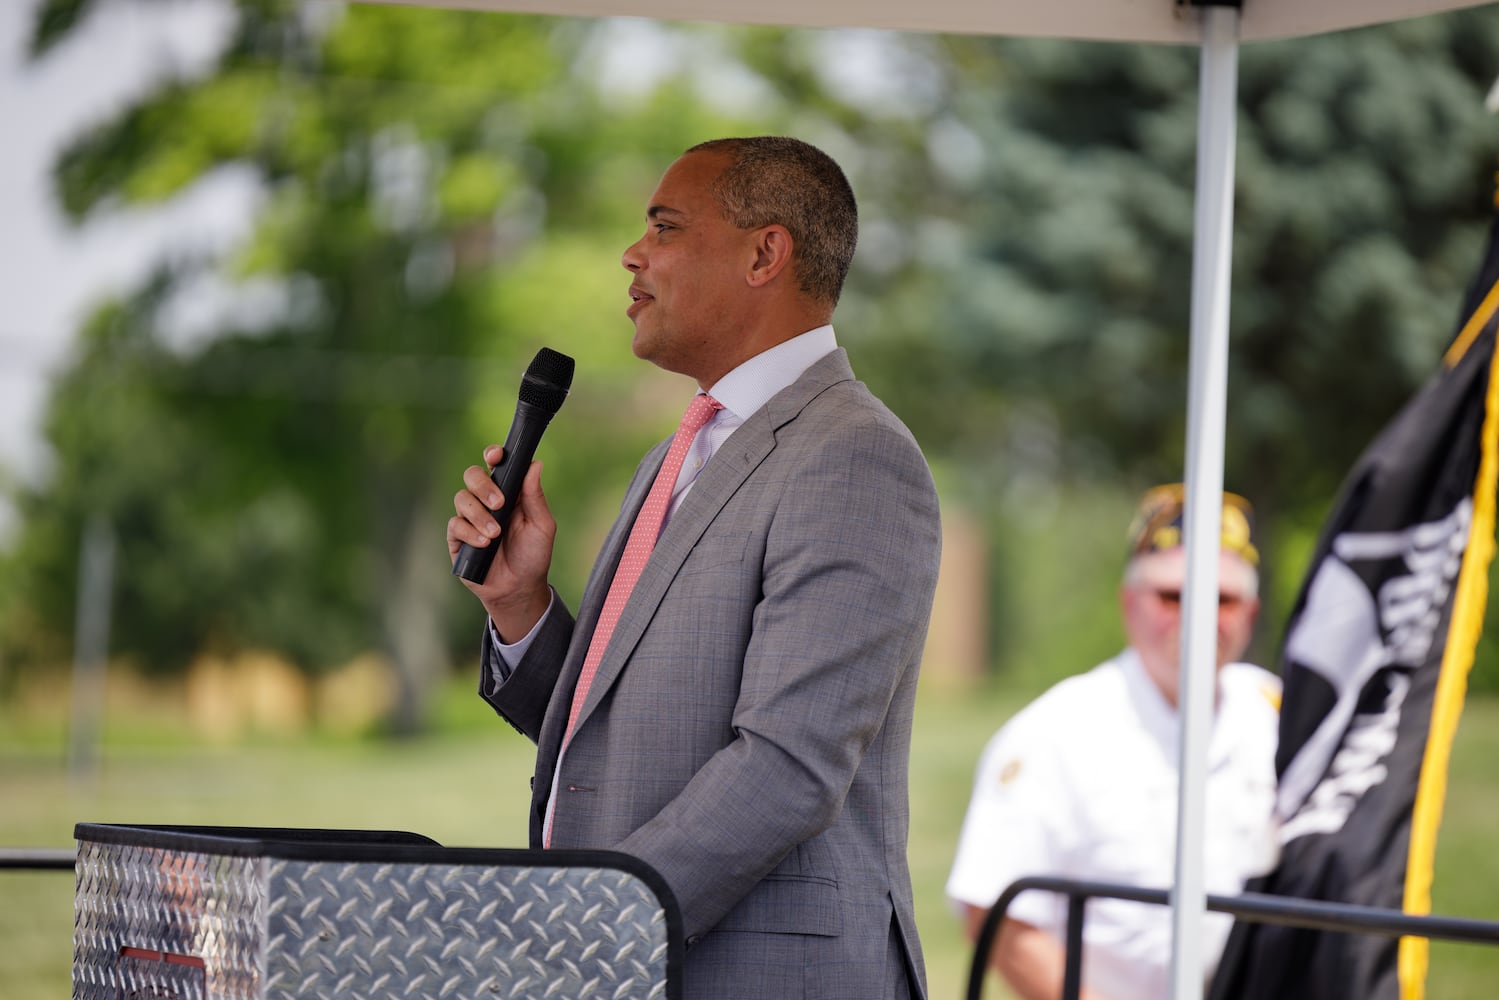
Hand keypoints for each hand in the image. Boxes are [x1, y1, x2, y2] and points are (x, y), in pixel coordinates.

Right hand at [447, 446, 555, 638]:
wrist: (519, 588)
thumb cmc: (533, 556)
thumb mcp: (542, 525)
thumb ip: (535, 496)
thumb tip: (536, 464)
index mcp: (509, 493)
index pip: (496, 466)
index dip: (493, 455)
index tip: (495, 456)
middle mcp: (487, 501)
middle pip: (472, 475)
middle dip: (483, 486)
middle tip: (499, 504)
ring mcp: (471, 518)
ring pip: (462, 499)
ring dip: (479, 515)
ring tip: (495, 535)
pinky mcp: (458, 538)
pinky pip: (455, 524)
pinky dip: (469, 532)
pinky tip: (484, 544)